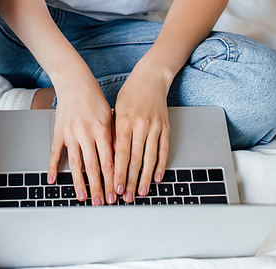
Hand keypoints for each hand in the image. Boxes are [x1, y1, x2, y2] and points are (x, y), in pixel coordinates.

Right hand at [48, 73, 115, 205]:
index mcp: (102, 129)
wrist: (74, 81)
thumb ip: (113, 137)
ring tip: (83, 197)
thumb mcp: (110, 115)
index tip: (116, 193)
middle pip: (93, 166)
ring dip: (79, 183)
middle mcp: (86, 132)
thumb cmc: (94, 97)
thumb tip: (118, 159)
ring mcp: (70, 133)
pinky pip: (55, 152)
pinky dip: (52, 167)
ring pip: (75, 163)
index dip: (113, 179)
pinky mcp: (58, 131)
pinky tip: (53, 180)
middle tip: (103, 202)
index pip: (109, 160)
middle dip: (99, 187)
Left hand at [113, 65, 169, 201]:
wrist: (151, 78)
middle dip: (129, 180)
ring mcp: (155, 127)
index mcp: (125, 121)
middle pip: (135, 159)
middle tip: (126, 197)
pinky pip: (163, 150)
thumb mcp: (116, 111)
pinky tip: (156, 178)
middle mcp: (141, 125)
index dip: (118, 172)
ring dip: (144, 178)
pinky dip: (160, 166)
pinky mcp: (165, 127)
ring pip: (150, 158)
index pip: (120, 153)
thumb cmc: (130, 94)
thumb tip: (110, 158)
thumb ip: (114, 134)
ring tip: (140, 192)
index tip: (114, 187)